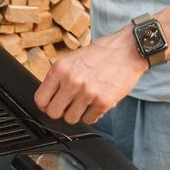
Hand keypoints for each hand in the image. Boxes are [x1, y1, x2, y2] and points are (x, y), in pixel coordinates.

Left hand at [33, 29, 147, 124]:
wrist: (129, 49)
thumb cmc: (102, 53)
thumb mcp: (74, 58)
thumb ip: (60, 77)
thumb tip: (51, 97)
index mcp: (60, 68)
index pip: (40, 99)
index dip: (47, 105)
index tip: (53, 104)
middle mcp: (71, 81)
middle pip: (53, 113)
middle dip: (62, 111)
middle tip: (71, 105)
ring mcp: (87, 93)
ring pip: (71, 119)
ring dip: (79, 113)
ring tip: (87, 102)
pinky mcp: (102, 102)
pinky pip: (89, 120)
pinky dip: (93, 115)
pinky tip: (97, 103)